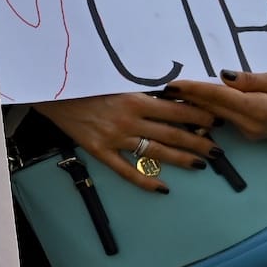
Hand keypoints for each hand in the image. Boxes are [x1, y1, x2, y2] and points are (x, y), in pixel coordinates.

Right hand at [32, 93, 217, 192]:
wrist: (48, 90)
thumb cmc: (82, 80)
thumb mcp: (113, 78)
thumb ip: (140, 88)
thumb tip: (171, 93)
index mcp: (134, 99)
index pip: (177, 109)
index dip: (200, 115)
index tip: (217, 119)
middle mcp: (128, 120)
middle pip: (172, 133)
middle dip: (199, 141)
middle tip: (218, 149)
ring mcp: (114, 138)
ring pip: (156, 152)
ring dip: (181, 159)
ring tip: (200, 165)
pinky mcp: (99, 150)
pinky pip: (126, 170)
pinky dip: (145, 181)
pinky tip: (162, 188)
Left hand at [166, 71, 266, 141]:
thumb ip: (252, 80)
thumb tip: (223, 76)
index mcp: (258, 110)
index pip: (217, 97)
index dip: (192, 89)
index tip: (170, 84)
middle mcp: (250, 126)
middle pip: (211, 108)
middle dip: (185, 97)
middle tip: (159, 86)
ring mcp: (250, 133)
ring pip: (216, 114)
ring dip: (194, 103)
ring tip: (169, 92)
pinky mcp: (251, 134)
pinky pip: (225, 118)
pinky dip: (210, 108)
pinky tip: (194, 100)